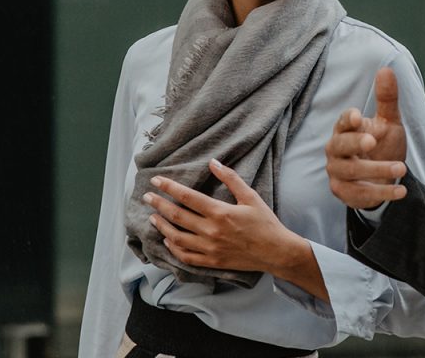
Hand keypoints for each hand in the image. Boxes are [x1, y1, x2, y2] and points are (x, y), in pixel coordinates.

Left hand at [145, 159, 315, 285]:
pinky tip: (167, 240)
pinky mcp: (212, 262)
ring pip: (177, 238)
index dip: (168, 188)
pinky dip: (173, 248)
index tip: (155, 181)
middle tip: (147, 197)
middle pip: (177, 216)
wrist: (276, 252)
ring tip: (153, 217)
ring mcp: (210, 248)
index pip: (187, 197)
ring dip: (162, 226)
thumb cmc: (265, 223)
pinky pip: (186, 256)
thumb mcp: (250, 196)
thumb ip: (230, 179)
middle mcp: (211, 231)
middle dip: (159, 205)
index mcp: (220, 212)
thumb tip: (213, 162)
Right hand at [325, 67, 408, 209]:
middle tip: (373, 141)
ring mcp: (337, 172)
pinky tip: (400, 191)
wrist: (383, 178)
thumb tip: (386, 69)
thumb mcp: (389, 122)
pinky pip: (358, 194)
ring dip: (376, 170)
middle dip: (355, 143)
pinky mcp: (343, 192)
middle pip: (339, 145)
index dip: (347, 120)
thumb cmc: (382, 145)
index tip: (357, 116)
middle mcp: (335, 150)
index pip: (341, 122)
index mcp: (344, 129)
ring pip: (350, 171)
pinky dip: (381, 193)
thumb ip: (387, 99)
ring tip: (401, 168)